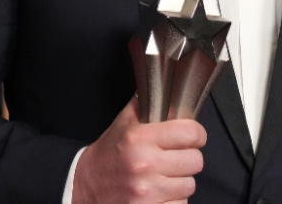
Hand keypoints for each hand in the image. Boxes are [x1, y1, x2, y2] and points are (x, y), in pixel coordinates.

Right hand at [72, 96, 206, 203]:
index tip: (192, 137)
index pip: (191, 133)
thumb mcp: (125, 122)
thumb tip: (172, 88)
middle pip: (195, 161)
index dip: (196, 134)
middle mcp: (143, 164)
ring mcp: (146, 191)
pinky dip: (173, 200)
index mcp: (139, 138)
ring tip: (164, 175)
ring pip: (189, 185)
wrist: (85, 184)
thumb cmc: (110, 153)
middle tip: (174, 157)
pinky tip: (160, 192)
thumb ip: (148, 103)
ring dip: (180, 181)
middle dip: (188, 159)